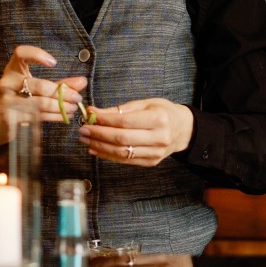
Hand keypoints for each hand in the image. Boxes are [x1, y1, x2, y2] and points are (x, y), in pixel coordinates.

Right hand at [0, 45, 87, 143]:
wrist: (2, 123)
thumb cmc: (23, 100)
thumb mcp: (39, 88)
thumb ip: (60, 85)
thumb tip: (82, 81)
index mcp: (13, 69)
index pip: (21, 53)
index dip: (37, 54)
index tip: (54, 63)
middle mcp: (7, 82)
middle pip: (39, 85)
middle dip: (62, 92)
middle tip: (77, 97)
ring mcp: (6, 100)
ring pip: (40, 103)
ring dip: (60, 107)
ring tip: (73, 108)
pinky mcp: (9, 117)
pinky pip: (36, 117)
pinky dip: (54, 117)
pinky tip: (64, 116)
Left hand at [76, 98, 193, 166]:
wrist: (183, 129)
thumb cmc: (162, 112)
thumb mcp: (146, 103)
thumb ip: (121, 109)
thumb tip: (95, 112)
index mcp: (158, 119)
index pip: (125, 121)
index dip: (104, 120)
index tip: (89, 116)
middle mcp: (159, 137)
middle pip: (121, 139)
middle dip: (98, 134)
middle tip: (83, 130)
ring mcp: (155, 153)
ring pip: (121, 152)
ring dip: (99, 146)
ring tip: (85, 139)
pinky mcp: (151, 163)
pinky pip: (125, 160)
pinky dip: (107, 155)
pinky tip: (96, 149)